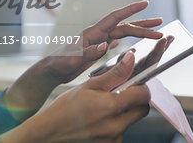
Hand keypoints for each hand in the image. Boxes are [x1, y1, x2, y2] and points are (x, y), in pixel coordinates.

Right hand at [0, 51, 150, 142]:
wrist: (49, 134)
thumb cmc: (65, 108)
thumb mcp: (89, 85)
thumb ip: (114, 74)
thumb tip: (131, 59)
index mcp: (111, 107)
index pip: (143, 95)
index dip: (141, 87)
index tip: (134, 83)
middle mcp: (116, 126)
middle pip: (143, 110)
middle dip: (136, 100)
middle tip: (121, 94)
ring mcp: (114, 139)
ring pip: (132, 121)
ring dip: (124, 112)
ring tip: (104, 108)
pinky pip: (122, 132)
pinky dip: (115, 124)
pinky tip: (99, 120)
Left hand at [3, 1, 161, 119]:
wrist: (51, 70)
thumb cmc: (59, 63)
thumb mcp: (74, 58)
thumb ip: (89, 51)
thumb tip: (106, 45)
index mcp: (93, 32)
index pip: (115, 17)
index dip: (131, 10)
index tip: (146, 4)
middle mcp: (98, 34)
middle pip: (125, 26)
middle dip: (143, 24)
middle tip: (161, 23)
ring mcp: (98, 41)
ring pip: (123, 34)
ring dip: (139, 32)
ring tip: (154, 31)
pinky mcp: (97, 50)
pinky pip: (117, 42)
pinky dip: (127, 41)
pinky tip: (132, 42)